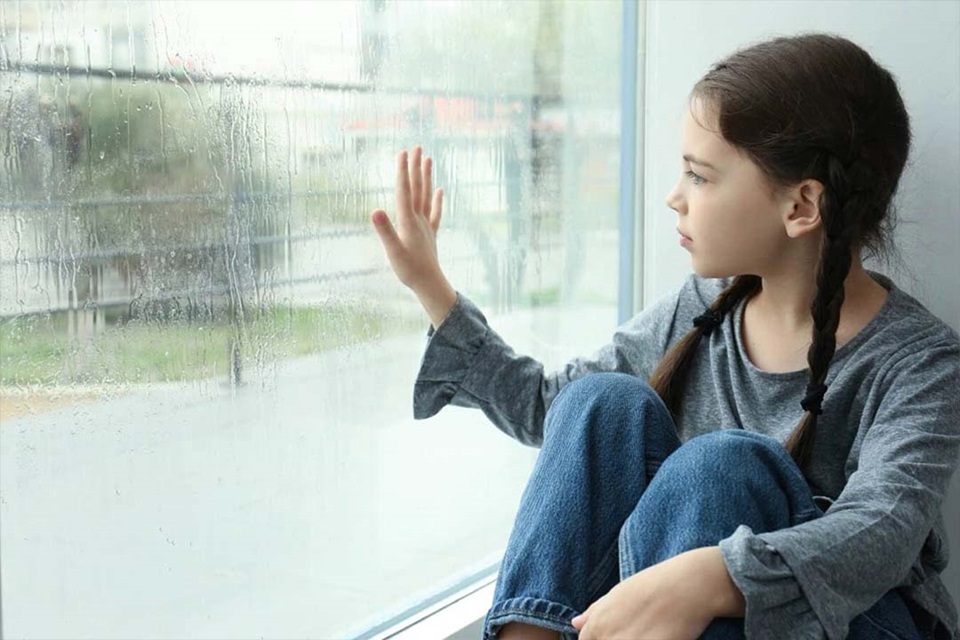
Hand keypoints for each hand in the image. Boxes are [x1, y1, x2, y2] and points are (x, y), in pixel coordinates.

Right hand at [371, 146, 445, 292]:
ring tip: (428, 159)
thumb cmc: (409, 270)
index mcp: (408, 221)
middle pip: (417, 188)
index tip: (402, 152)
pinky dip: (438, 200)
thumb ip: (385, 230)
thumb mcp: (393, 251)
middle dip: (415, 167)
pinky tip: (440, 190)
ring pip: (427, 196)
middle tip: (416, 147)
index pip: (404, 191)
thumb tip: (375, 210)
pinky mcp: (431, 234)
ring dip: (427, 177)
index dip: (402, 171)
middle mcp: (419, 219)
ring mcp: (426, 225)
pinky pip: (435, 213)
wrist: (429, 284)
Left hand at [570, 548, 731, 639]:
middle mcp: (608, 636)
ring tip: (647, 633)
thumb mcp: (619, 592)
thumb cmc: (655, 584)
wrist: (688, 585)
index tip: (620, 631)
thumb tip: (575, 623)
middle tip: (637, 630)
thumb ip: (596, 611)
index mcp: (598, 623)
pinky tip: (657, 637)